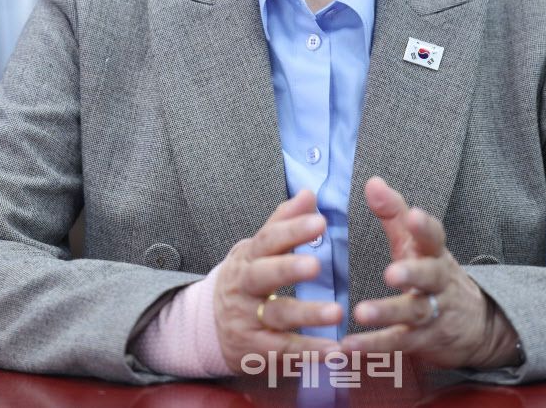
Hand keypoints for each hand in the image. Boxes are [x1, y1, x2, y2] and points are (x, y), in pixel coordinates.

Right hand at [213, 189, 341, 373]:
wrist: (208, 324)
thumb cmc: (246, 277)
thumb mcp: (258, 248)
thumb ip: (284, 222)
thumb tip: (308, 193)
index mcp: (248, 257)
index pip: (268, 239)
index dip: (292, 230)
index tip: (320, 222)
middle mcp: (243, 287)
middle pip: (264, 275)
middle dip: (289, 269)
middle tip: (316, 265)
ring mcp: (246, 319)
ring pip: (277, 316)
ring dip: (308, 315)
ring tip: (337, 312)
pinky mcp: (254, 350)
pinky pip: (283, 351)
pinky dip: (309, 352)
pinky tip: (334, 351)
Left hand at [339, 177, 518, 369]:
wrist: (476, 324)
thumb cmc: (433, 271)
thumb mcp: (417, 241)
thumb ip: (394, 211)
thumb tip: (372, 181)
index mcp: (435, 253)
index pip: (435, 236)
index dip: (425, 227)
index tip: (413, 216)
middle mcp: (438, 282)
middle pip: (430, 276)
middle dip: (413, 273)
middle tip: (392, 273)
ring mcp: (433, 313)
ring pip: (414, 313)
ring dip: (387, 312)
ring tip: (361, 311)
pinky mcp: (422, 341)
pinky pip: (398, 343)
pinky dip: (374, 345)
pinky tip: (349, 345)